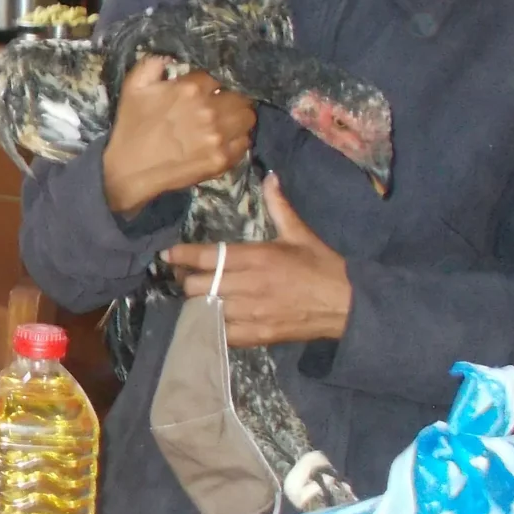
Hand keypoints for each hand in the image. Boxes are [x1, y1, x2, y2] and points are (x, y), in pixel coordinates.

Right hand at [101, 54, 257, 214]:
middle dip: (233, 96)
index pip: (219, 75)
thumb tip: (172, 55)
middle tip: (224, 103)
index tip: (211, 87)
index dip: (215, 81)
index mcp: (190, 88)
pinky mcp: (221, 159)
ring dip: (239, 117)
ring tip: (229, 120)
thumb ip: (154, 63)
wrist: (129, 170)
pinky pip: (244, 143)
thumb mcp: (133, 86)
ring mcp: (217, 137)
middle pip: (240, 96)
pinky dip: (238, 139)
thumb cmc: (131, 126)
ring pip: (248, 118)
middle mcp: (209, 110)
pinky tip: (226, 140)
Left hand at [165, 175, 351, 346]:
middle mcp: (249, 285)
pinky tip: (211, 320)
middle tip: (187, 279)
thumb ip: (279, 207)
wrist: (346, 304)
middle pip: (198, 287)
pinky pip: (221, 334)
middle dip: (188, 282)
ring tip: (198, 299)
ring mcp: (252, 313)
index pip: (208, 257)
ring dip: (198, 305)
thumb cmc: (320, 266)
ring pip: (205, 311)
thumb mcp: (299, 234)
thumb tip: (270, 178)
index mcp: (257, 257)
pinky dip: (211, 327)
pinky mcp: (258, 335)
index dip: (182, 256)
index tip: (167, 254)